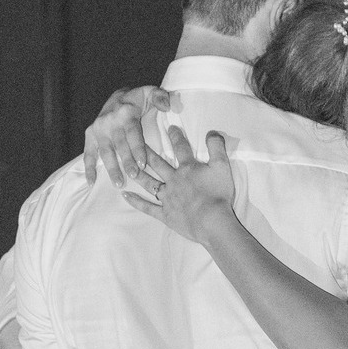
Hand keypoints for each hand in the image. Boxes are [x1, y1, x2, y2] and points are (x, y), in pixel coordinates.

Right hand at [83, 87, 170, 188]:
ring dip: (111, 168)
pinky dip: (88, 168)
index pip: (132, 132)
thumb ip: (160, 97)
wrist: (117, 96)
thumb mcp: (151, 93)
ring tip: (118, 183)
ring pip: (105, 151)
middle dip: (126, 161)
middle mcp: (110, 121)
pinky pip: (88, 152)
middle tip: (134, 176)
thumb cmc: (138, 99)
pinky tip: (91, 182)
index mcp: (125, 112)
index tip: (143, 163)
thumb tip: (167, 106)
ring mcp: (98, 129)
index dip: (137, 148)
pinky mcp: (90, 134)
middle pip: (119, 144)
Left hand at [122, 126, 235, 245]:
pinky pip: (148, 207)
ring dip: (138, 174)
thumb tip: (211, 131)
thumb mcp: (222, 166)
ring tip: (127, 167)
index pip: (180, 148)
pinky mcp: (165, 214)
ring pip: (149, 183)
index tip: (170, 127)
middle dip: (147, 151)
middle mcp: (173, 180)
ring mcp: (167, 198)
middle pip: (158, 164)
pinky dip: (136, 202)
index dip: (176, 136)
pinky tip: (125, 196)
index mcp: (187, 169)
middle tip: (137, 142)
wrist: (211, 221)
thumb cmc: (218, 194)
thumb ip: (217, 147)